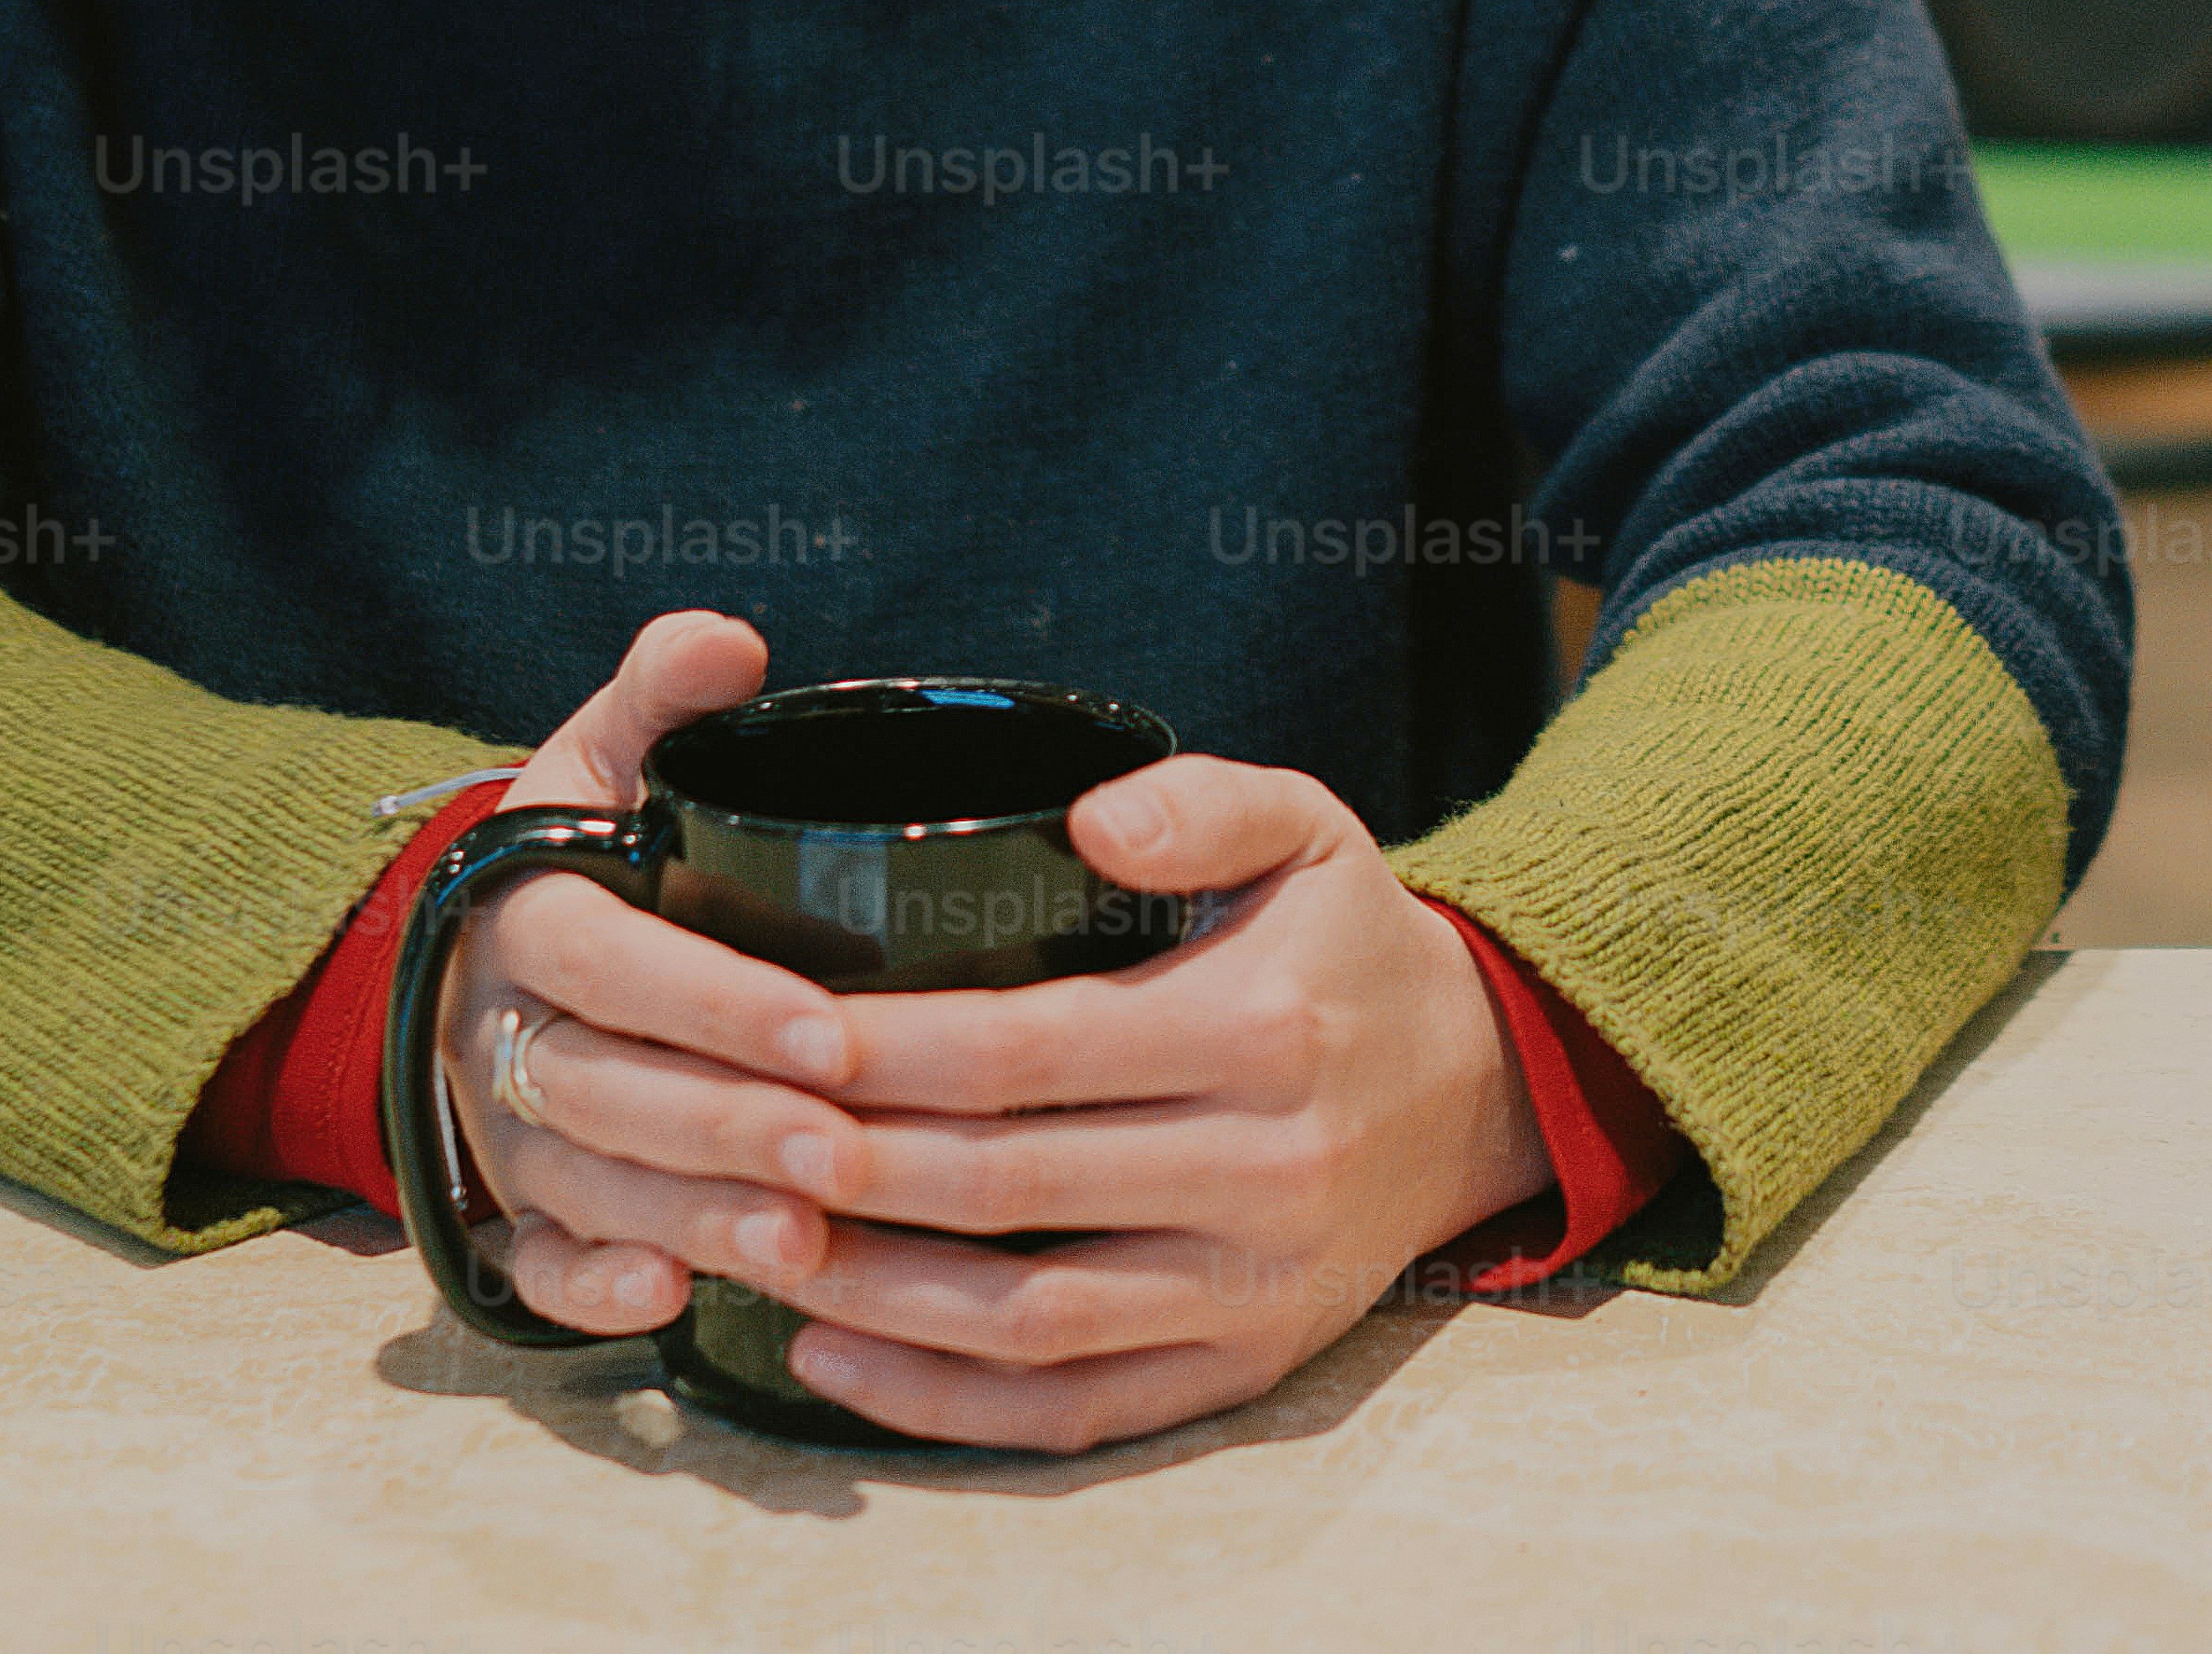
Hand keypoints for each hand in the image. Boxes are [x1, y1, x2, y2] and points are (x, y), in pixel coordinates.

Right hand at [428, 605, 779, 1349]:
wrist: (500, 942)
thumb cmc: (593, 843)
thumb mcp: (607, 752)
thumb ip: (662, 692)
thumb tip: (728, 643)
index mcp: (526, 912)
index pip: (609, 961)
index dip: (716, 1002)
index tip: (833, 1033)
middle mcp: (501, 1029)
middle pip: (602, 1089)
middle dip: (723, 1125)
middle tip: (842, 1152)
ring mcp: (504, 1131)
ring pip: (585, 1186)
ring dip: (690, 1217)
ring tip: (802, 1239)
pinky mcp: (513, 1212)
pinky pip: (534, 1268)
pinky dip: (591, 1292)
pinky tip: (668, 1300)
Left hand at [439, 635, 1558, 1450]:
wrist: (1482, 1089)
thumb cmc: (1350, 946)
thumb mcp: (1312, 827)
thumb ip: (1202, 800)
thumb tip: (1092, 818)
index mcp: (1262, 1031)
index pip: (1032, 1049)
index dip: (892, 1050)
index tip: (777, 1029)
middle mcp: (1264, 1173)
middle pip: (1007, 1187)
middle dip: (850, 1166)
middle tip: (729, 1135)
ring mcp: (1252, 1288)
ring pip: (1025, 1318)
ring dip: (872, 1294)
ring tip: (756, 1244)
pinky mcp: (1242, 1367)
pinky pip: (1073, 1410)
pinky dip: (942, 1403)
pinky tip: (833, 1358)